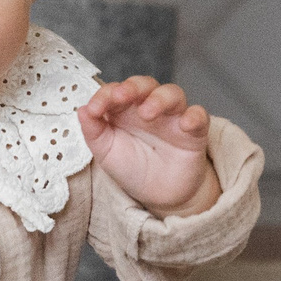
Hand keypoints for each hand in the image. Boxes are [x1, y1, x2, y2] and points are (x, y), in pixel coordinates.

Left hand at [79, 75, 219, 216]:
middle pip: (145, 84)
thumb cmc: (133, 168)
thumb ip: (94, 132)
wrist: (161, 196)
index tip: (94, 109)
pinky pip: (199, 115)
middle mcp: (149, 107)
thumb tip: (82, 110)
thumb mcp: (106, 153)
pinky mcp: (194, 131)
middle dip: (133, 87)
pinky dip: (194, 116)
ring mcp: (173, 117)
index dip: (105, 95)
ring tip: (147, 113)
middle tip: (122, 96)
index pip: (115, 91)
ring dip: (159, 98)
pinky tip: (185, 124)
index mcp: (125, 110)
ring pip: (172, 93)